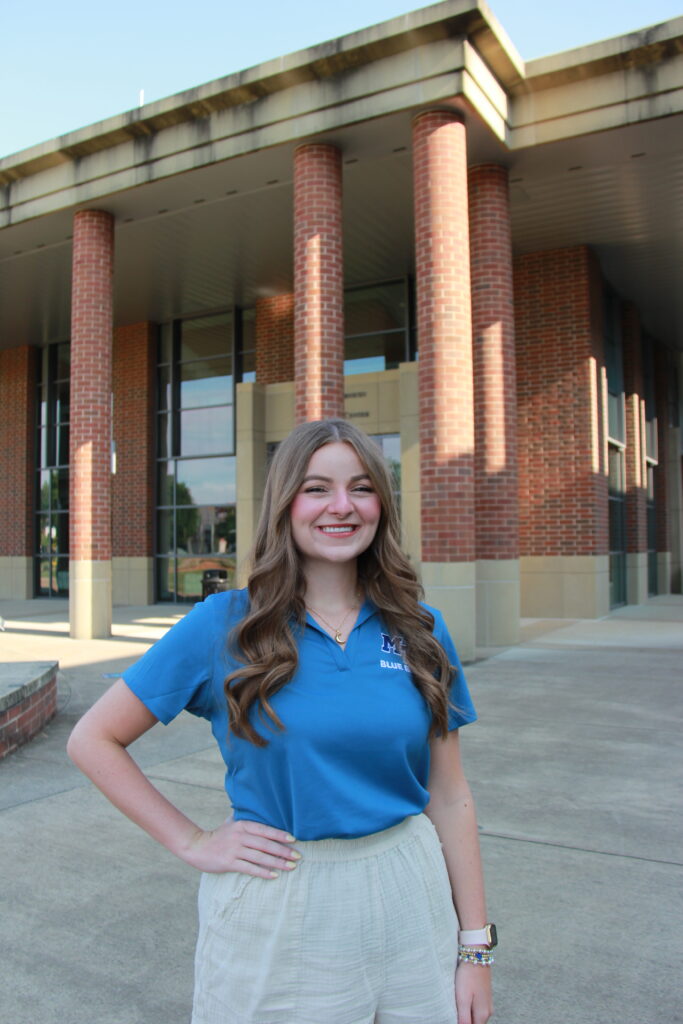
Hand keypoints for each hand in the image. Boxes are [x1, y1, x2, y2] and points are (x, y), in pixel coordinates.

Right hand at [181, 818, 300, 875]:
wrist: (198, 847)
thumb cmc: (219, 835)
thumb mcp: (231, 822)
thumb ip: (245, 818)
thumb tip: (262, 810)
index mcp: (242, 825)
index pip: (265, 829)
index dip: (280, 834)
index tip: (294, 839)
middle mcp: (239, 836)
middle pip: (265, 844)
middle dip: (283, 851)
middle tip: (298, 856)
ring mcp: (234, 850)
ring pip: (260, 857)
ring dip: (277, 862)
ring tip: (291, 867)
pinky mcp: (229, 863)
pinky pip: (250, 868)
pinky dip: (263, 872)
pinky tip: (274, 875)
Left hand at [455, 961, 492, 1023]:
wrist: (477, 955)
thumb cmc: (468, 976)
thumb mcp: (463, 999)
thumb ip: (464, 1018)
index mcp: (483, 1015)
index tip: (453, 1017)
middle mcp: (488, 1011)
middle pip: (475, 1023)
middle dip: (464, 1021)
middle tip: (453, 1010)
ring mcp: (487, 1003)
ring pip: (475, 1016)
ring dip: (466, 1015)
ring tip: (456, 1004)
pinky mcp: (484, 995)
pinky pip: (476, 1008)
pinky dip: (469, 1007)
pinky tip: (461, 999)